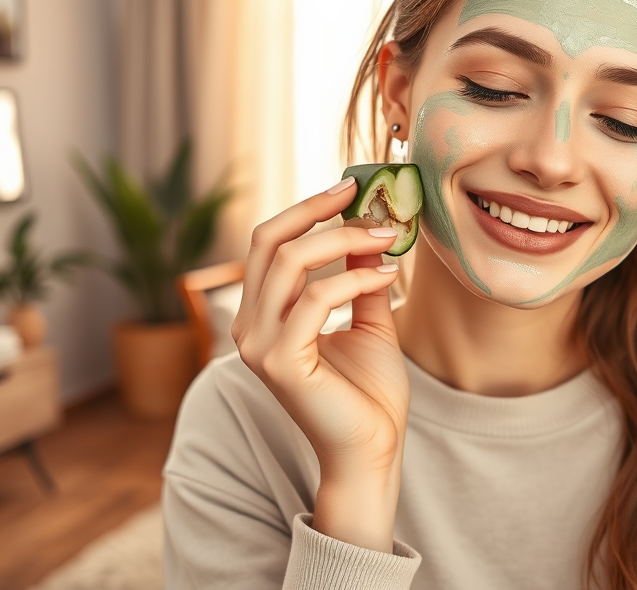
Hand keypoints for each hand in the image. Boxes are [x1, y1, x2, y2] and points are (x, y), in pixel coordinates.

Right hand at [231, 178, 408, 549]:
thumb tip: (368, 229)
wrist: (373, 448)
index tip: (349, 187)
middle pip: (268, 242)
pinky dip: (355, 279)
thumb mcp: (368, 319)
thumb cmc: (368, 390)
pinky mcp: (280, 363)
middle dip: (317, 212)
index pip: (268, 243)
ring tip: (387, 238)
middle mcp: (250, 326)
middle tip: (364, 197)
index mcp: (263, 314)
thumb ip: (359, 278)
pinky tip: (387, 277)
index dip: (305, 210)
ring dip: (345, 241)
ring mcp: (258, 345)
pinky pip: (316, 299)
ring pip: (289, 263)